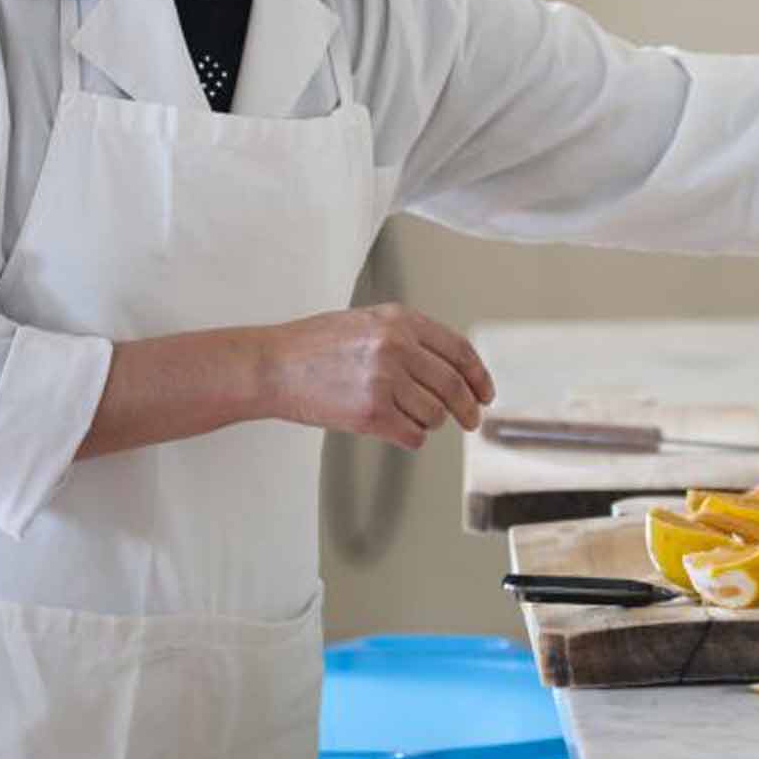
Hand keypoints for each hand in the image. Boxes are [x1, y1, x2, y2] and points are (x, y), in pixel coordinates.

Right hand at [262, 304, 495, 450]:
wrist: (272, 365)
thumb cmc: (317, 345)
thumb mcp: (369, 322)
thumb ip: (410, 337)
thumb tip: (455, 367)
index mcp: (401, 320)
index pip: (460, 351)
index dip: (479, 377)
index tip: (485, 394)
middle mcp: (397, 347)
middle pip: (454, 387)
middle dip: (469, 409)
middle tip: (472, 421)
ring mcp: (384, 380)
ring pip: (435, 414)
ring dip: (430, 422)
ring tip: (409, 417)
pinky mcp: (370, 413)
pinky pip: (412, 434)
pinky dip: (412, 437)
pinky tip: (397, 430)